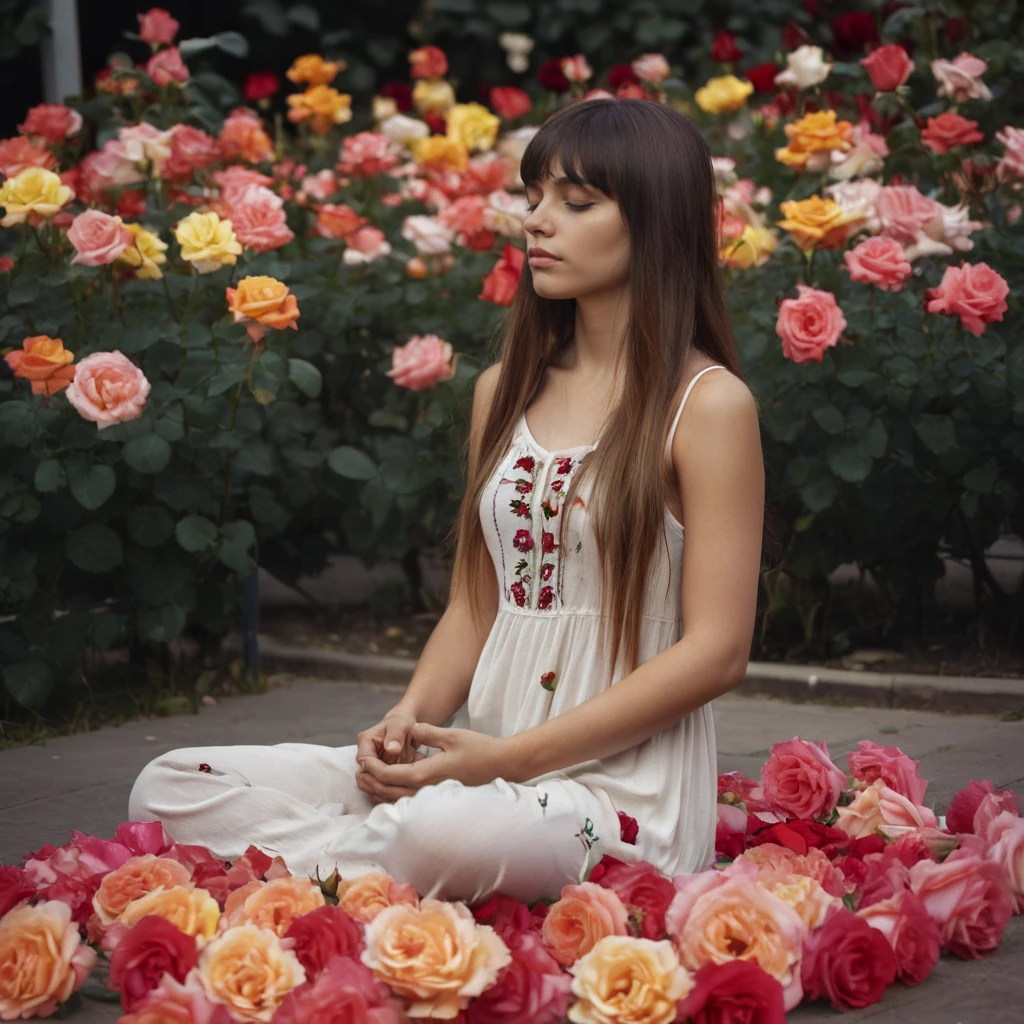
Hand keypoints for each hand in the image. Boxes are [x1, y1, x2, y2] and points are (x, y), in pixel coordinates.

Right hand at [355, 708, 426, 804]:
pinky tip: (399, 795)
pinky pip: (377, 788)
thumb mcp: (401, 725)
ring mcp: (369, 767)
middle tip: (398, 789)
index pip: (364, 760)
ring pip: (369, 785)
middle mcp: (364, 755)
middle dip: (379, 784)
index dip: (377, 770)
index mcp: (365, 741)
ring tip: (399, 794)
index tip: (395, 775)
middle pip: (363, 776)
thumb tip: (392, 749)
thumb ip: (395, 735)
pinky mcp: (377, 775)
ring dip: (382, 791)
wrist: (405, 729)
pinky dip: (387, 793)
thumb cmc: (402, 724)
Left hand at [358, 723, 510, 797]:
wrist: (502, 765)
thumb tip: (410, 730)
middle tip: (358, 771)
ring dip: (379, 791)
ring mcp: (433, 797)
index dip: (372, 768)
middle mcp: (426, 790)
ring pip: (397, 800)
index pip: (388, 776)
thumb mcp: (450, 735)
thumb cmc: (479, 749)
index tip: (362, 758)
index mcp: (424, 775)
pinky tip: (390, 788)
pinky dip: (394, 795)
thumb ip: (426, 732)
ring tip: (368, 780)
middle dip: (370, 782)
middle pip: (388, 792)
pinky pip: (409, 801)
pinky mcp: (439, 797)